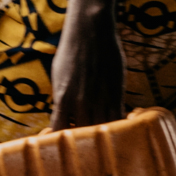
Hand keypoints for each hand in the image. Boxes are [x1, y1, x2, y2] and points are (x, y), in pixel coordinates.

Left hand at [48, 4, 126, 130]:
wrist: (91, 31)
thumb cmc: (72, 51)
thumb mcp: (58, 76)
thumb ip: (61, 99)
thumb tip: (63, 117)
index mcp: (63, 98)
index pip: (59, 131)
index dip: (60, 139)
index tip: (61, 142)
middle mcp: (82, 102)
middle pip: (82, 135)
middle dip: (81, 142)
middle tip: (83, 144)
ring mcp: (101, 99)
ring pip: (103, 130)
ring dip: (101, 136)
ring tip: (100, 139)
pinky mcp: (117, 93)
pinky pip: (118, 118)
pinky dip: (117, 126)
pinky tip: (116, 128)